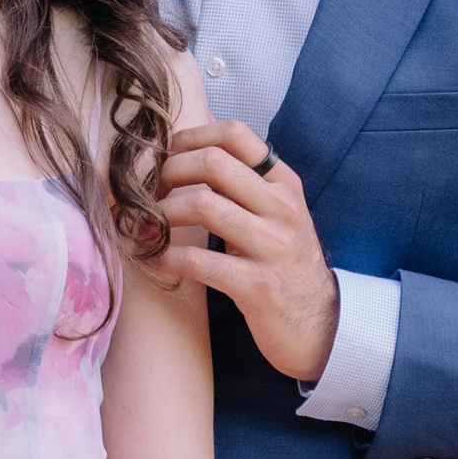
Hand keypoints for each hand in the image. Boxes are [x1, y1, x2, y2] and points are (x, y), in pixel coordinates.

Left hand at [151, 121, 340, 388]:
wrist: (316, 324)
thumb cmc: (283, 264)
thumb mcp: (275, 215)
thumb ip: (242, 185)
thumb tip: (185, 157)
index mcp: (284, 183)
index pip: (235, 134)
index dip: (189, 137)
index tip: (163, 153)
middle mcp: (281, 207)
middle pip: (213, 162)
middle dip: (168, 171)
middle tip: (146, 191)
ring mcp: (272, 246)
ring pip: (202, 206)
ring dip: (159, 214)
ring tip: (141, 226)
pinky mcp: (257, 285)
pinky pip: (197, 262)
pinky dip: (163, 258)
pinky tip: (150, 261)